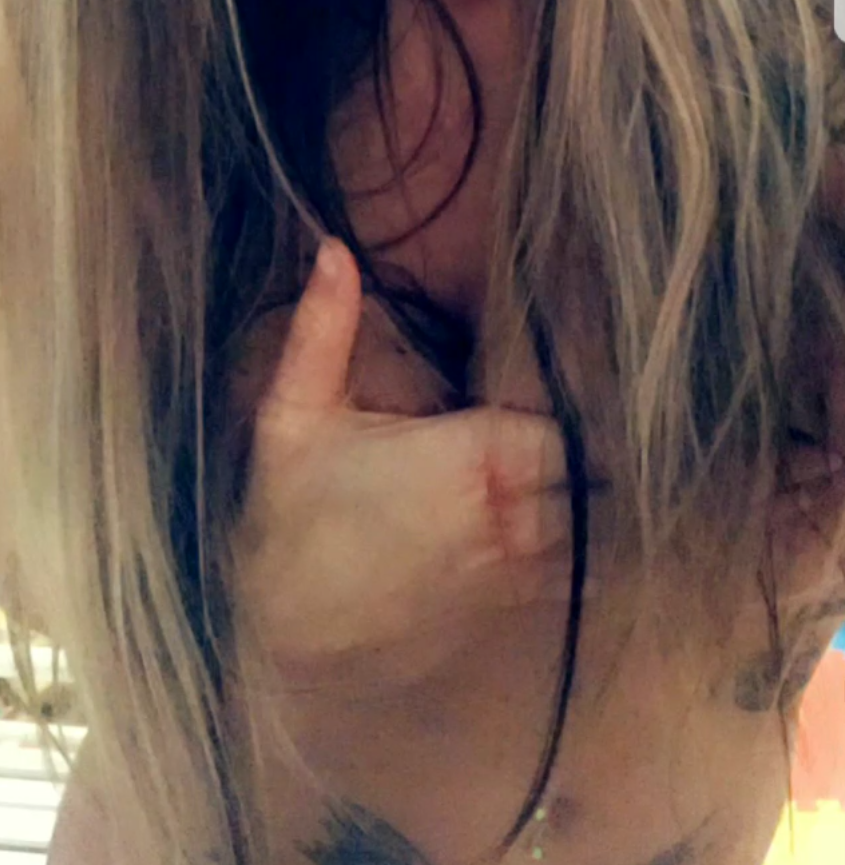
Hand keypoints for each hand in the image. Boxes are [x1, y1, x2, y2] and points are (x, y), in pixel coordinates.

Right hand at [228, 238, 572, 691]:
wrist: (288, 637)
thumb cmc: (293, 518)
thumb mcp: (295, 414)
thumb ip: (323, 328)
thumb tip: (331, 248)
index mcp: (471, 456)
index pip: (563, 418)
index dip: (571, 394)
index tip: (577, 364)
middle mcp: (508, 514)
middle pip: (588, 466)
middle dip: (588, 438)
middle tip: (596, 397)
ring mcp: (515, 569)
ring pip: (590, 517)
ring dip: (589, 488)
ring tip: (592, 450)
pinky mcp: (509, 607)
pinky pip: (575, 569)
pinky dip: (583, 542)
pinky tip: (574, 516)